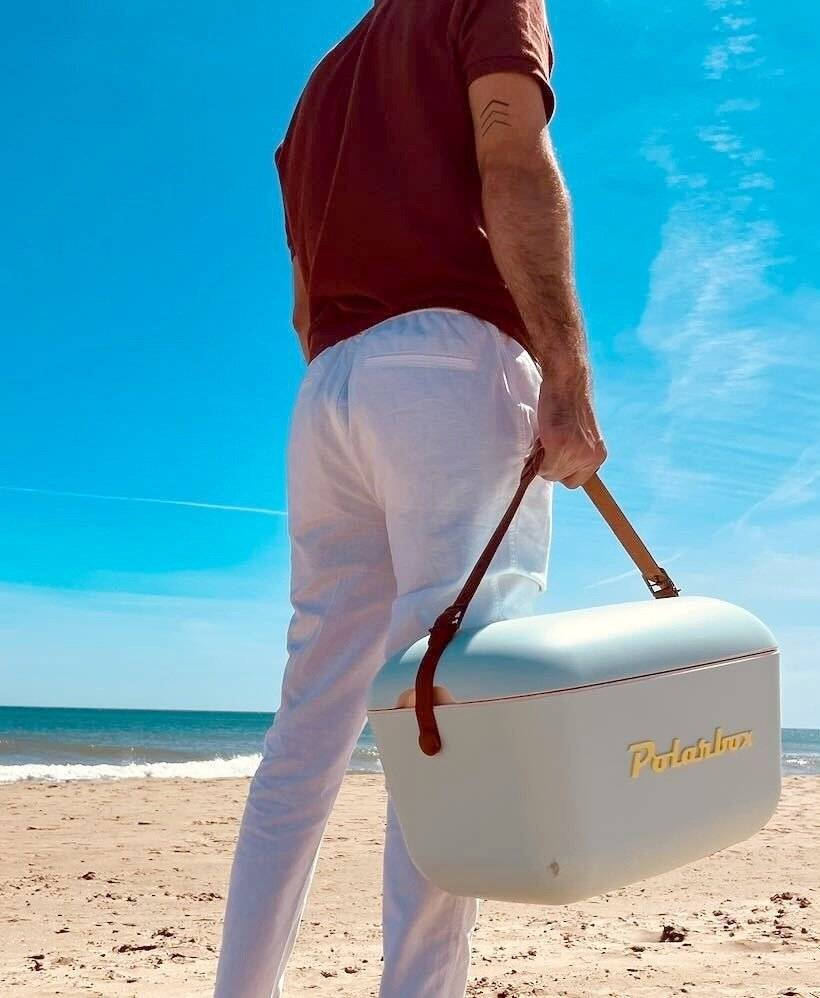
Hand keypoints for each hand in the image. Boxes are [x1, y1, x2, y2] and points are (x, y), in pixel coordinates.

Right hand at [536, 370, 606, 487]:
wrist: (567, 380)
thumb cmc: (569, 403)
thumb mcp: (580, 434)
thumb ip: (575, 453)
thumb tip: (556, 469)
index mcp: (599, 454)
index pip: (577, 481)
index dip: (562, 469)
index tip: (555, 456)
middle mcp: (591, 457)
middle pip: (561, 479)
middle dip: (551, 462)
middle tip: (550, 439)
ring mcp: (576, 452)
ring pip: (550, 473)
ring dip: (542, 458)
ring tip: (547, 434)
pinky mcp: (560, 445)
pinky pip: (542, 466)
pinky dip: (537, 454)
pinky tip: (543, 434)